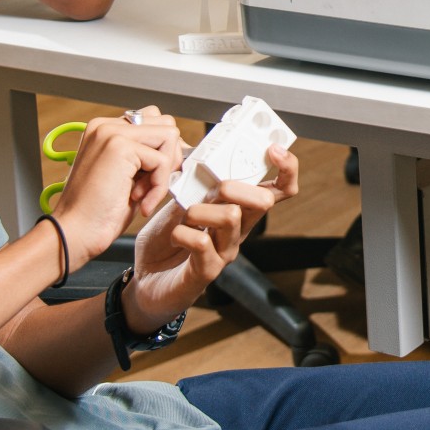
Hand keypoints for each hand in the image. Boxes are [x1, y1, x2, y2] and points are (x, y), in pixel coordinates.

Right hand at [49, 109, 184, 263]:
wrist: (75, 233)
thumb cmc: (99, 212)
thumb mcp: (128, 175)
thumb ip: (147, 155)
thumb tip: (181, 147)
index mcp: (106, 129)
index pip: (154, 121)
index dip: (165, 150)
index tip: (156, 177)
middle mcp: (106, 125)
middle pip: (165, 124)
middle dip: (169, 157)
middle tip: (151, 186)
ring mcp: (111, 133)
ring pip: (169, 136)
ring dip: (164, 171)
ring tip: (142, 193)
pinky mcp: (119, 147)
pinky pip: (162, 161)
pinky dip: (158, 187)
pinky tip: (139, 202)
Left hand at [126, 145, 300, 328]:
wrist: (143, 281)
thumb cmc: (164, 241)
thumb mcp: (180, 202)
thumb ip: (195, 183)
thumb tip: (203, 158)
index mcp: (238, 210)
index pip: (278, 189)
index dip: (286, 168)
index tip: (273, 149)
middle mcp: (238, 231)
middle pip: (264, 200)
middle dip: (236, 185)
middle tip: (212, 189)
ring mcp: (225, 252)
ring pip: (231, 216)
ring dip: (200, 209)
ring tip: (184, 216)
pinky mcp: (207, 272)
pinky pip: (202, 242)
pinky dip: (182, 232)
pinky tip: (175, 235)